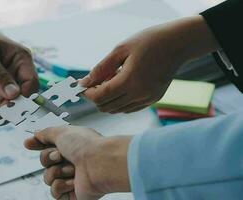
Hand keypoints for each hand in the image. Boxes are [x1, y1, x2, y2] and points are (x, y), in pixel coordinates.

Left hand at [0, 25, 38, 122]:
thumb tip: (14, 95)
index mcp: (23, 60)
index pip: (32, 82)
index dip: (25, 96)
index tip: (11, 106)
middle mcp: (21, 73)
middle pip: (24, 97)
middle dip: (11, 109)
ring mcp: (11, 84)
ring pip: (13, 105)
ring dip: (0, 114)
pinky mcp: (0, 91)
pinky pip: (2, 107)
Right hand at [24, 126, 131, 199]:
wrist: (100, 163)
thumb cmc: (86, 146)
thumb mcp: (61, 132)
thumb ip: (45, 133)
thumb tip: (34, 135)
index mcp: (71, 146)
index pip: (48, 146)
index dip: (38, 145)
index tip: (28, 144)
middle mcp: (71, 161)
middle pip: (44, 162)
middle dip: (48, 158)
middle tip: (60, 155)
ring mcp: (72, 178)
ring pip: (48, 178)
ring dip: (57, 172)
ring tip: (72, 170)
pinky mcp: (73, 194)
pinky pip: (54, 192)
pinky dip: (61, 186)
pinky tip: (73, 182)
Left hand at [80, 16, 218, 112]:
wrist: (178, 43)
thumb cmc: (149, 41)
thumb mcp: (121, 50)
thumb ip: (101, 68)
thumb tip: (85, 82)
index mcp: (130, 81)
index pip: (101, 97)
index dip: (88, 93)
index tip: (83, 86)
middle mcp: (140, 94)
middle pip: (107, 106)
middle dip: (96, 97)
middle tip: (95, 82)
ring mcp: (148, 99)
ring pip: (117, 110)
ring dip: (108, 100)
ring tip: (110, 81)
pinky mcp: (153, 99)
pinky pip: (129, 108)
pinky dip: (120, 102)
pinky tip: (121, 87)